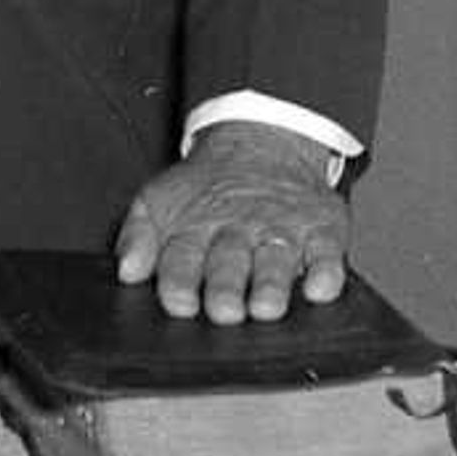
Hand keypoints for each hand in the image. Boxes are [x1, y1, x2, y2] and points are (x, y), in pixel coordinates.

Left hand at [112, 120, 350, 322]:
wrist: (263, 143)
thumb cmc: (206, 192)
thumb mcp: (160, 201)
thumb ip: (138, 236)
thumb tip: (127, 270)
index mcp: (196, 229)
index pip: (182, 258)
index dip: (180, 281)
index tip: (180, 303)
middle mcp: (239, 231)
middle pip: (230, 264)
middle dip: (226, 288)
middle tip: (225, 312)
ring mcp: (282, 231)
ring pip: (277, 261)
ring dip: (272, 284)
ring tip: (266, 306)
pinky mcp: (322, 230)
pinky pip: (329, 252)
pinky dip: (328, 271)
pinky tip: (320, 287)